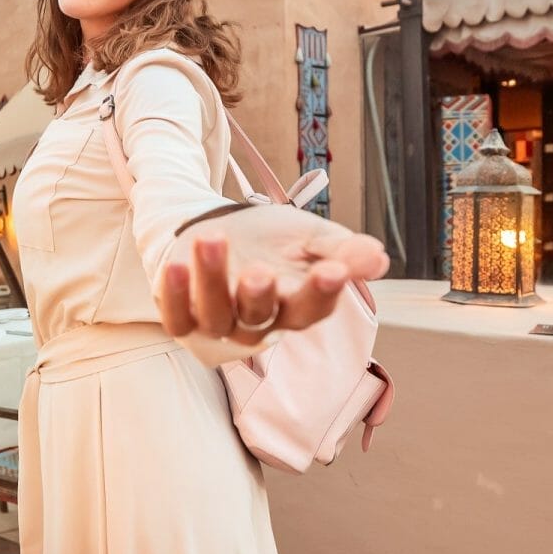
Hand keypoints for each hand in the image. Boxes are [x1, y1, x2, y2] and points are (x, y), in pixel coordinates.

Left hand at [156, 205, 389, 345]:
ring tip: (213, 239)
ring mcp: (218, 322)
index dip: (323, 294)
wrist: (225, 231)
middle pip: (260, 318)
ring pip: (216, 315)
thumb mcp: (310, 237)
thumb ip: (341, 250)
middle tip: (260, 270)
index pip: (312, 310)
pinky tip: (177, 266)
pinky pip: (178, 318)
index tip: (335, 270)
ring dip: (213, 280)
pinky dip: (175, 295)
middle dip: (260, 295)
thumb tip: (378, 258)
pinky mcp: (185, 315)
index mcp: (295, 306)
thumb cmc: (274, 241)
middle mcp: (257, 322)